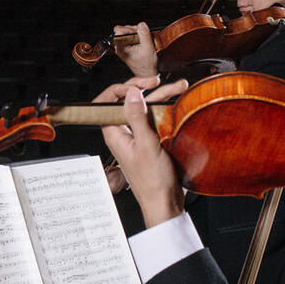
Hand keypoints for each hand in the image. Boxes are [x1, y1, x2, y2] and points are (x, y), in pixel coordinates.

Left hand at [94, 76, 187, 227]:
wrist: (165, 201)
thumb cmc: (152, 181)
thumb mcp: (146, 145)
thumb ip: (137, 118)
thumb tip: (131, 94)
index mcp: (113, 133)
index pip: (105, 102)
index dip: (120, 89)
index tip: (139, 86)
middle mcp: (122, 132)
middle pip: (128, 101)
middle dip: (144, 88)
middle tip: (159, 82)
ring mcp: (136, 134)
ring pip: (144, 107)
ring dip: (160, 95)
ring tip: (179, 87)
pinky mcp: (150, 138)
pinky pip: (154, 118)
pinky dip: (165, 108)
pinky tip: (177, 101)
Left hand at [113, 21, 159, 77]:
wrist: (147, 73)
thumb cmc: (146, 64)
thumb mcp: (148, 47)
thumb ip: (144, 34)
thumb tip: (141, 24)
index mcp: (120, 47)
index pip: (118, 30)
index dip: (128, 29)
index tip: (136, 33)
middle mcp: (120, 46)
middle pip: (124, 29)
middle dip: (134, 30)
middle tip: (142, 37)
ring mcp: (123, 46)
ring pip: (128, 32)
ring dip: (137, 33)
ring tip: (143, 40)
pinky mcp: (128, 46)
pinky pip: (132, 36)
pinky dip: (138, 36)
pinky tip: (143, 42)